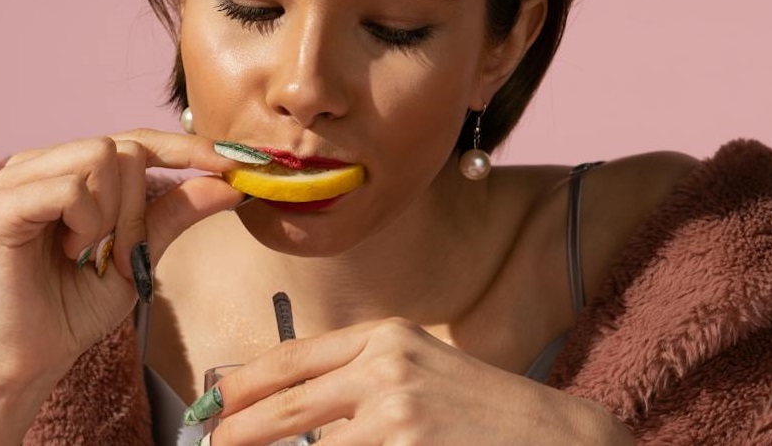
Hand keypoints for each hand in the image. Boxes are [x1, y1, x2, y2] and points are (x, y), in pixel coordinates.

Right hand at [0, 129, 241, 389]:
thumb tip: (229, 182)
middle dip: (139, 207)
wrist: (35, 357)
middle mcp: (41, 162)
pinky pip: (70, 189)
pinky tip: (68, 252)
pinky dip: (85, 224)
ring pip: (101, 157)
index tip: (237, 163)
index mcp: (70, 168)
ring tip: (87, 253)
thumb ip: (175, 212)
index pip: (138, 139)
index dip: (188, 148)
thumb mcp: (141, 252)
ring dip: (113, 216)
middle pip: (125, 147)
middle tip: (123, 255)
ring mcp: (15, 179)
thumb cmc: (78, 306)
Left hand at [195, 318, 633, 444]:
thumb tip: (296, 406)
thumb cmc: (486, 410)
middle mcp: (383, 367)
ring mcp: (393, 416)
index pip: (292, 357)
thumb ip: (362, 378)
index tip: (213, 404)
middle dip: (237, 434)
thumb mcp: (422, 368)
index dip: (243, 384)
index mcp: (384, 336)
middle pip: (282, 407)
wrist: (558, 437)